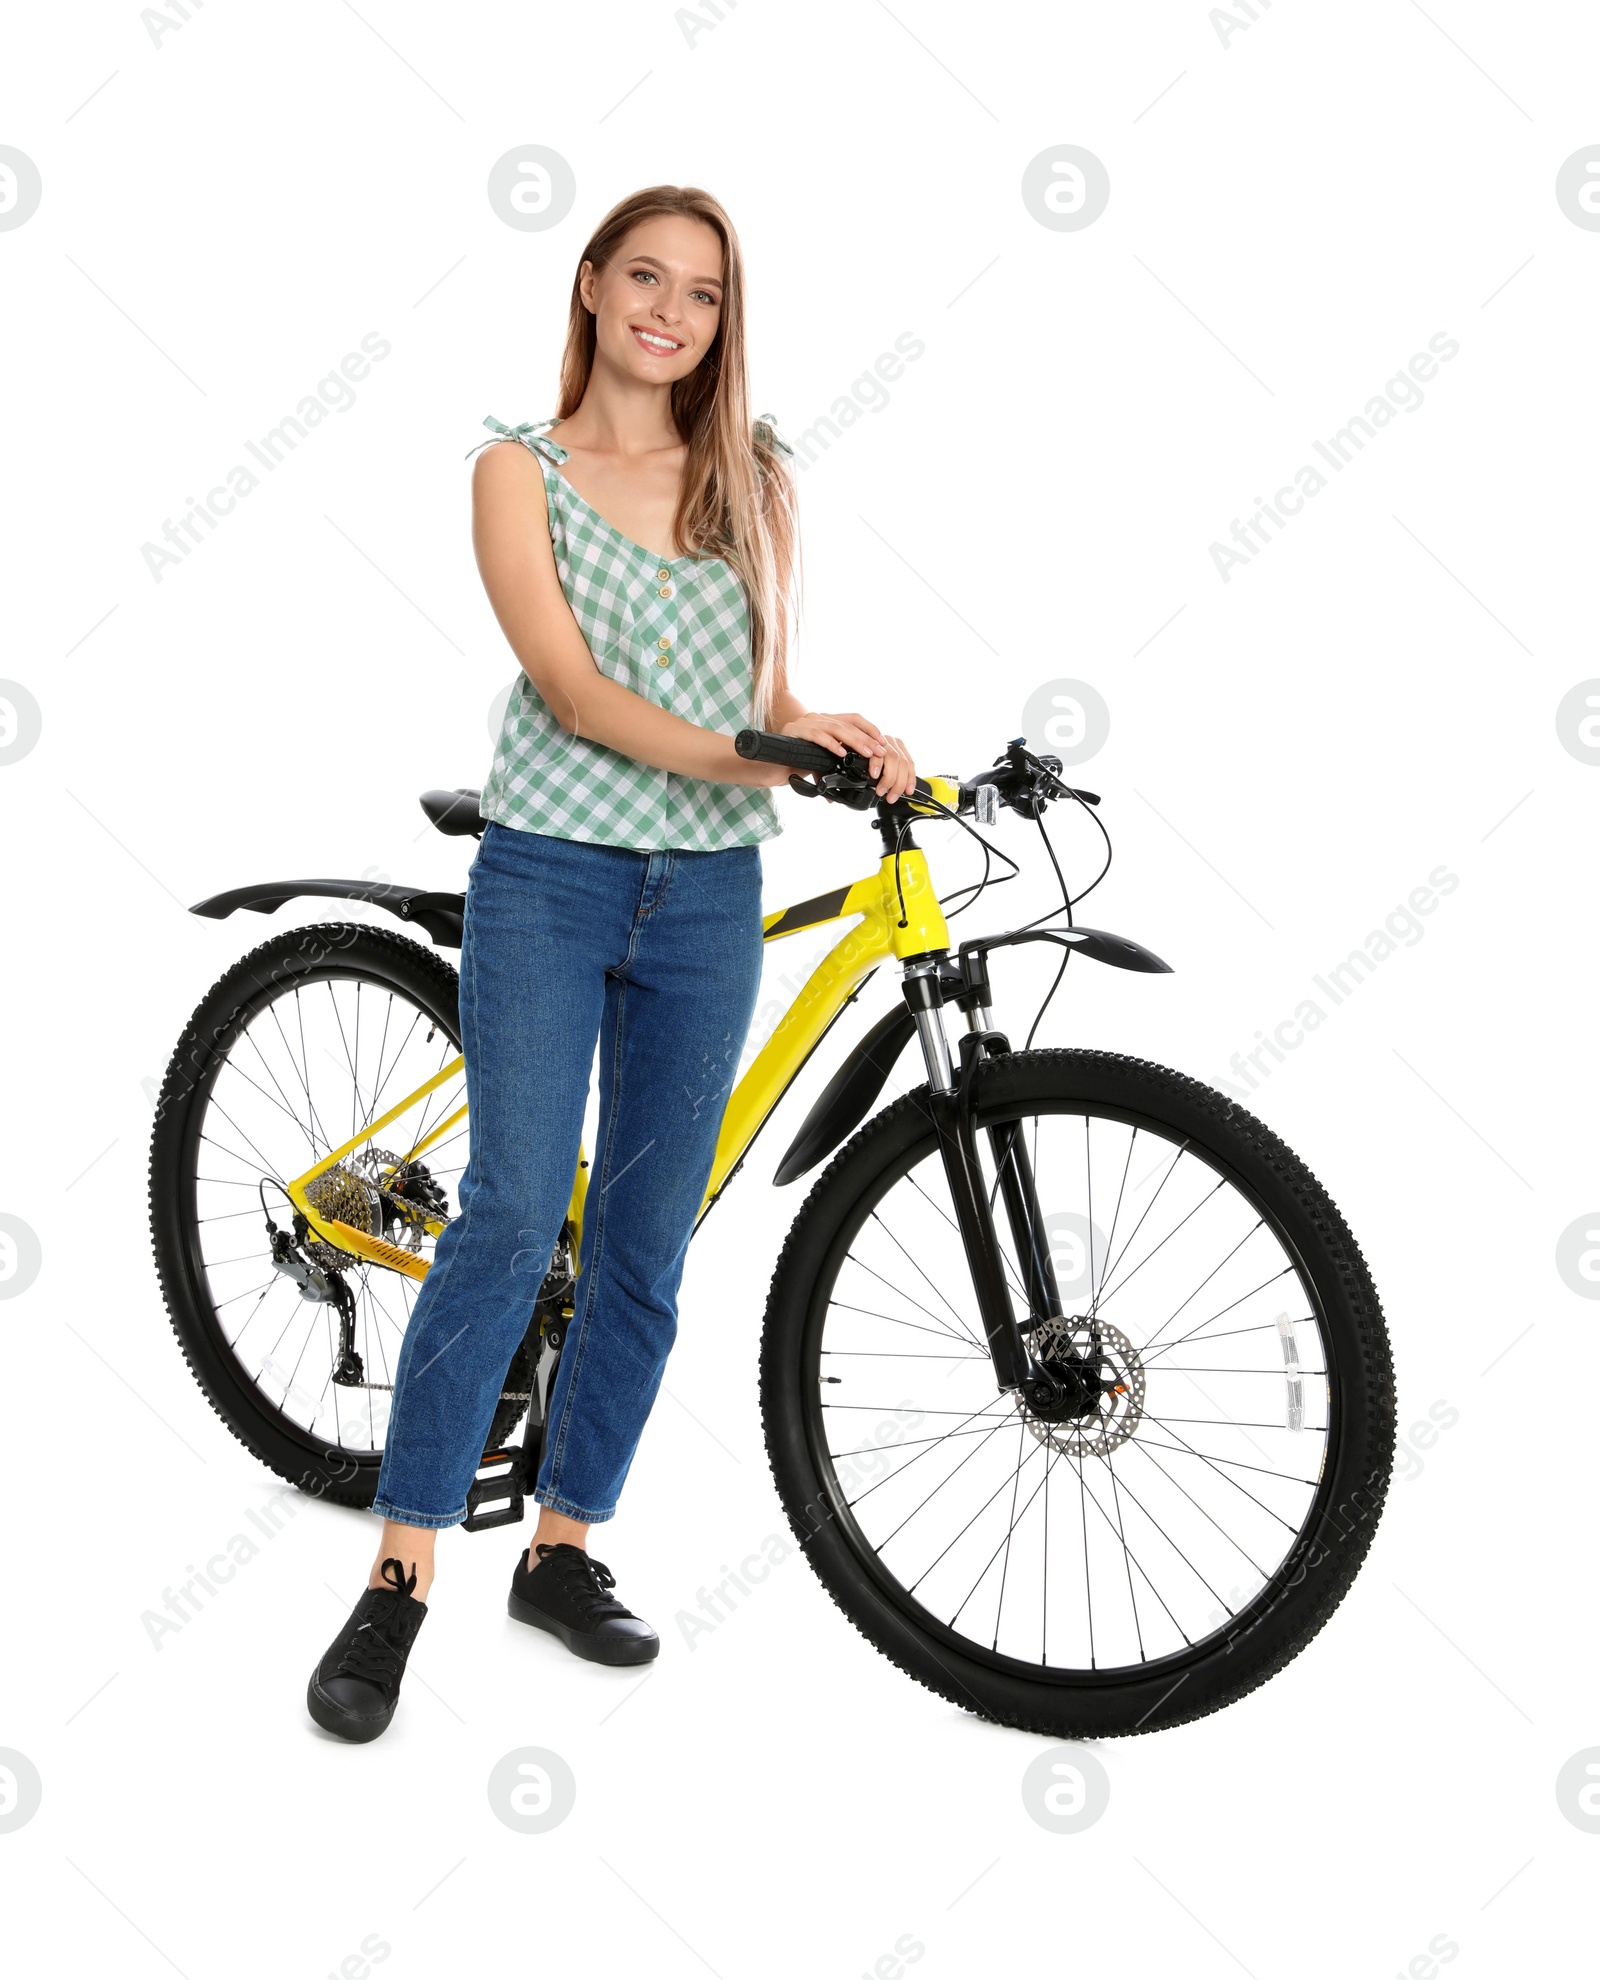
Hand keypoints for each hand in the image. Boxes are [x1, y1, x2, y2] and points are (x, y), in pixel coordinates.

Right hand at [780, 712, 918, 802]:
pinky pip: (817, 735)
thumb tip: (851, 782)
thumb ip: (834, 764)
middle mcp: (817, 718)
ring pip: (836, 728)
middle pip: (848, 724)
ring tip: (866, 753)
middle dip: (866, 738)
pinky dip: (831, 744)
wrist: (768, 764)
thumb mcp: (820, 762)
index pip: (853, 718)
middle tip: (879, 751)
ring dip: (854, 741)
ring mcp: (805, 723)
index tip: (883, 742)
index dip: (870, 728)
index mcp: (825, 721)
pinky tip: (841, 754)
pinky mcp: (794, 731)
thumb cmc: (794, 762)